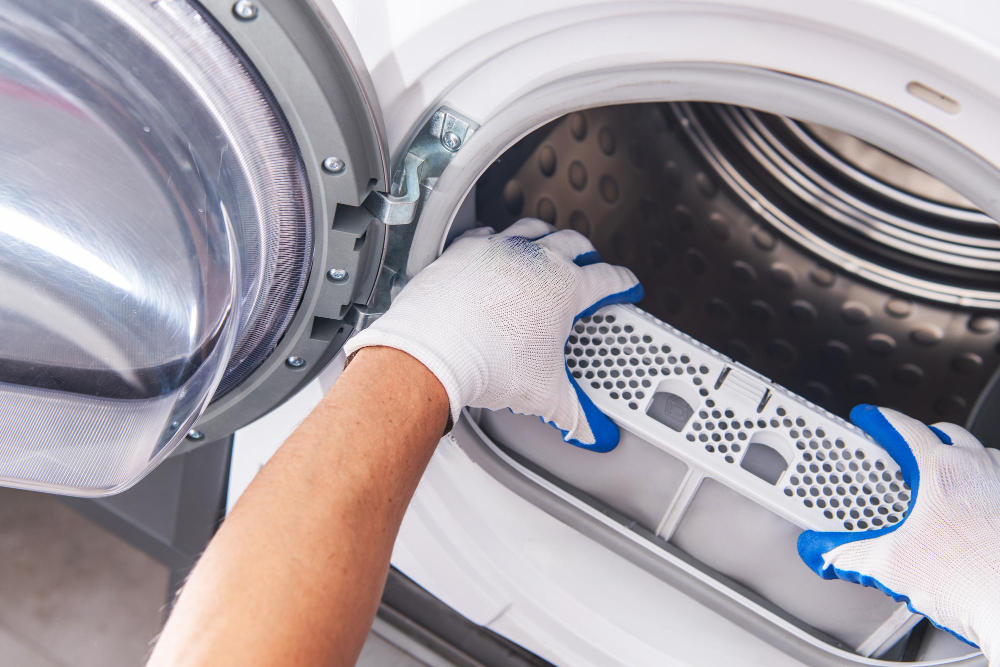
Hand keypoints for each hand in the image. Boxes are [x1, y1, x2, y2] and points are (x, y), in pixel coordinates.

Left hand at [344, 218, 642, 450]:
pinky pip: (486, 234)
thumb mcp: (544, 394)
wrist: (434, 350)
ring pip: (531, 229)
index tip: (626, 286)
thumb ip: (575, 413)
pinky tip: (493, 246)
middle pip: (573, 243)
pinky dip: (495, 239)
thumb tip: (593, 432)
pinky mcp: (463, 251)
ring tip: (548, 245)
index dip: (623, 284)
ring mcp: (497, 251)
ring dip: (545, 236)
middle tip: (590, 264)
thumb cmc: (489, 363)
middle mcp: (534, 260)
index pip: (608, 279)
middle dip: (587, 253)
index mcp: (564, 287)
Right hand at [798, 405, 999, 661]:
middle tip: (902, 453)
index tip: (869, 418)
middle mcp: (980, 471)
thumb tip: (820, 550)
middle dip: (922, 437)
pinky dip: (983, 486)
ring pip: (981, 455)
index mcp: (942, 471)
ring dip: (959, 459)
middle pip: (947, 434)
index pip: (905, 429)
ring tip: (938, 481)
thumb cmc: (973, 582)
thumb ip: (844, 554)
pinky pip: (999, 483)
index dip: (880, 420)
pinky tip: (971, 510)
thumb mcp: (889, 566)